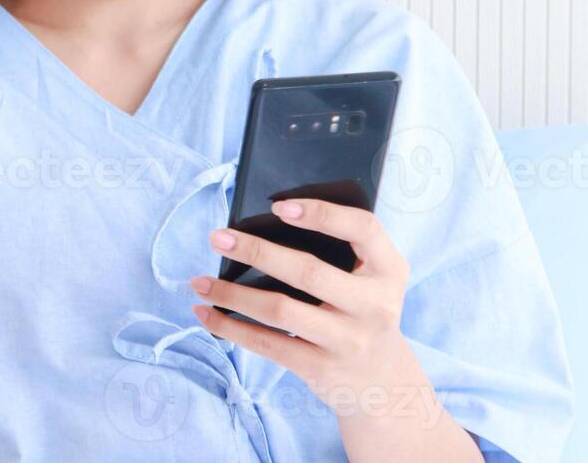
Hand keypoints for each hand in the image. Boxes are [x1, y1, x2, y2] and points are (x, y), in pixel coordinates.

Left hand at [190, 199, 417, 406]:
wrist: (381, 381)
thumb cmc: (362, 310)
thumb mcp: (370, 278)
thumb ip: (340, 250)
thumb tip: (263, 222)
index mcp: (388, 269)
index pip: (363, 229)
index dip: (322, 214)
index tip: (279, 206)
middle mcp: (375, 305)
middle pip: (309, 272)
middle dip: (256, 252)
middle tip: (217, 237)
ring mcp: (349, 340)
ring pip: (280, 309)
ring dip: (232, 293)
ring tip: (199, 280)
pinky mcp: (322, 368)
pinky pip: (268, 344)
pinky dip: (230, 327)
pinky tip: (206, 313)